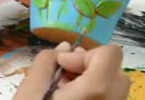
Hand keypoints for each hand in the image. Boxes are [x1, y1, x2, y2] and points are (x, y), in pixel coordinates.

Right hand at [15, 44, 130, 99]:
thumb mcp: (29, 91)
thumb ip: (46, 62)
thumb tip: (65, 49)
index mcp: (97, 90)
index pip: (110, 54)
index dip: (83, 54)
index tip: (61, 66)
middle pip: (115, 71)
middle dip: (88, 68)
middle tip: (62, 80)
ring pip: (114, 88)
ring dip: (92, 83)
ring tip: (65, 94)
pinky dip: (95, 96)